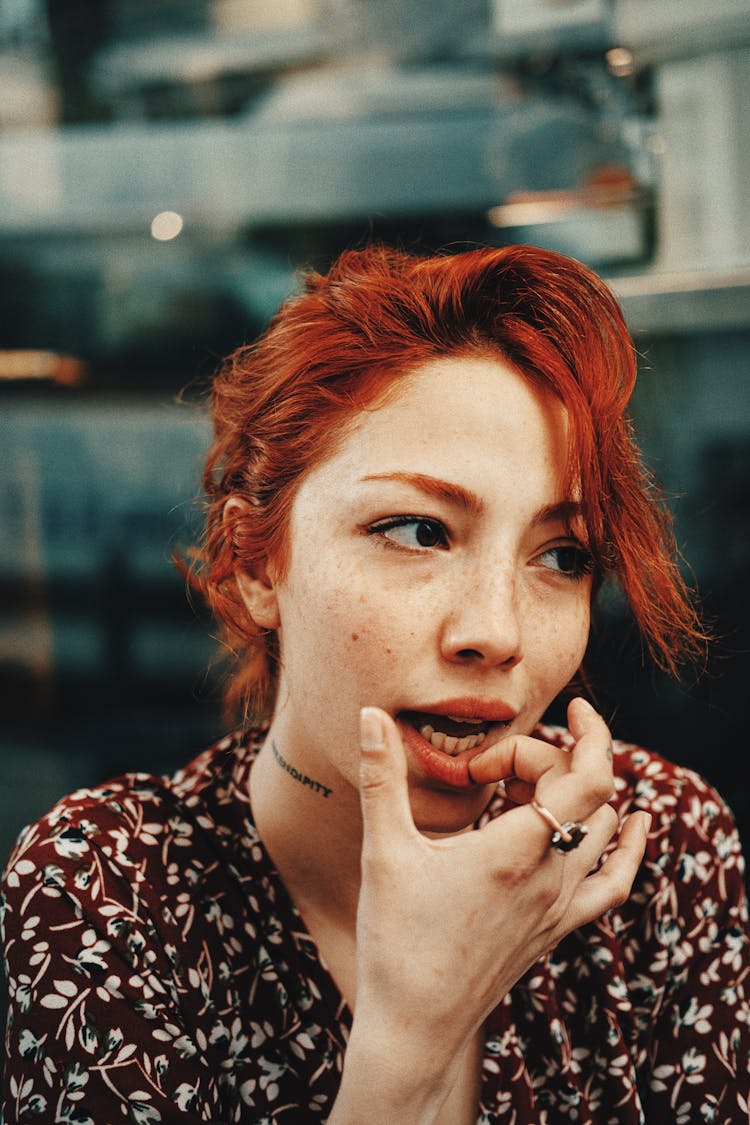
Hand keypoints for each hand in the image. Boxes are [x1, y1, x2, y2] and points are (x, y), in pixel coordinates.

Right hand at [344, 699, 648, 1110]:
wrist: (415, 1024)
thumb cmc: (395, 938)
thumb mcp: (385, 850)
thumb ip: (382, 776)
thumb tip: (371, 713)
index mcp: (514, 849)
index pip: (586, 776)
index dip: (589, 733)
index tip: (569, 707)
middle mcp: (550, 876)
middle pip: (590, 795)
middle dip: (551, 761)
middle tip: (491, 768)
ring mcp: (558, 907)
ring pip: (604, 831)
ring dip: (579, 794)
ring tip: (527, 784)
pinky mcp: (556, 930)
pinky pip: (613, 884)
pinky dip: (629, 849)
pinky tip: (633, 827)